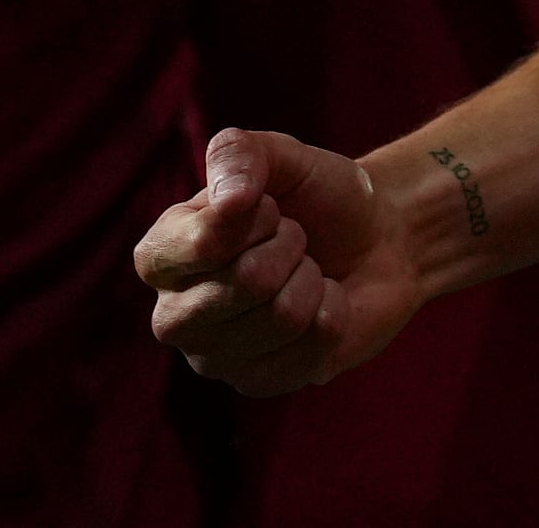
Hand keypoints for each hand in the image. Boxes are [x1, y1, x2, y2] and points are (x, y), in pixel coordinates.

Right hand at [137, 128, 421, 396]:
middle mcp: (174, 314)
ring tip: (306, 272)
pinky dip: (332, 313)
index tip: (270, 206)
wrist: (376, 241)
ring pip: (282, 316)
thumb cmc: (317, 197)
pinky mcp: (258, 384)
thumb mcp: (281, 156)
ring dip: (312, 280)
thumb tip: (229, 200)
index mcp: (162, 254)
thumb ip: (239, 155)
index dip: (252, 219)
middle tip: (294, 239)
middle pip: (246, 283)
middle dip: (289, 247)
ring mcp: (214, 357)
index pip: (200, 243)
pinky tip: (319, 306)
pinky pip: (313, 346)